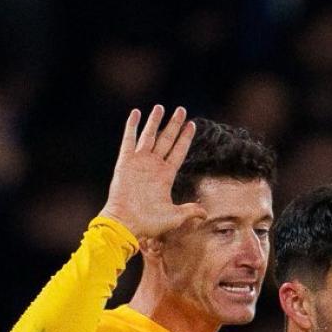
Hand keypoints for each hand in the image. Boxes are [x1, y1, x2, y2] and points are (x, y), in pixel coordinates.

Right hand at [101, 106, 206, 238]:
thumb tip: (205, 214)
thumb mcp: (175, 217)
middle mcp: (153, 166)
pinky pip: (129, 140)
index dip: (185, 138)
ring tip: (161, 107)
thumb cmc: (149, 223)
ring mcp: (139, 163)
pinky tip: (136, 113)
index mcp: (166, 176)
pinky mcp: (125, 162)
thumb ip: (190, 211)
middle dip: (174, 124)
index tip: (192, 125)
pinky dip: (132, 126)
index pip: (178, 151)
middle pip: (166, 140)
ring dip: (155, 121)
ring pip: (149, 136)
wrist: (126, 224)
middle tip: (181, 109)